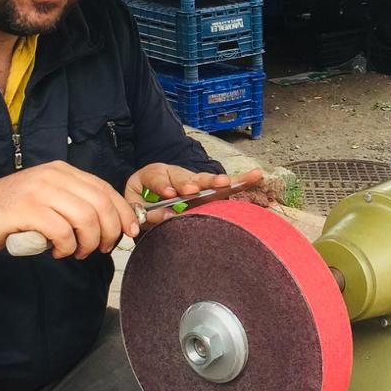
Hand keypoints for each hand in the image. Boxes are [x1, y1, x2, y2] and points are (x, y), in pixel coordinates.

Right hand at [0, 161, 135, 258]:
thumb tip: (112, 224)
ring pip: (86, 219)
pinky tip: (60, 252)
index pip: (105, 189)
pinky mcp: (29, 209)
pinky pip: (63, 232)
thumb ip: (76, 203)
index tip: (130, 231)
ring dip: (88, 243)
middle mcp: (55, 176)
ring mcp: (42, 191)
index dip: (123, 212)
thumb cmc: (17, 211)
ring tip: (78, 252)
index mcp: (64, 171)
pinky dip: (67, 248)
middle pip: (101, 204)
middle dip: (109, 231)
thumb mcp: (51, 197)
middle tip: (101, 248)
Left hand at [124, 164, 261, 227]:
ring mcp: (193, 180)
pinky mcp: (207, 189)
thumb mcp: (135, 208)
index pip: (156, 177)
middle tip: (194, 189)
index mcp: (152, 174)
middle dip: (190, 183)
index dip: (163, 185)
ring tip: (225, 183)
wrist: (147, 200)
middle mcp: (175, 174)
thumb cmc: (141, 205)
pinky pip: (223, 186)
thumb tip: (166, 216)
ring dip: (215, 182)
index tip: (170, 193)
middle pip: (183, 176)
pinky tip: (255, 176)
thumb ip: (146, 214)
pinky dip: (238, 182)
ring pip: (204, 179)